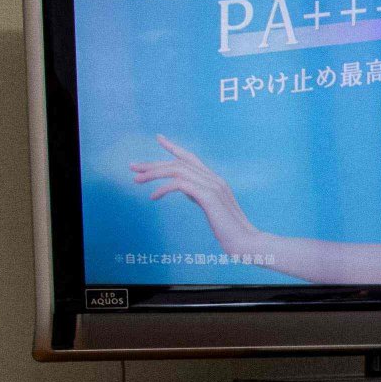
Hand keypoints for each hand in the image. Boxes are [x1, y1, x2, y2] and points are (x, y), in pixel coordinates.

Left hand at [128, 133, 250, 253]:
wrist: (247, 243)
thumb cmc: (231, 232)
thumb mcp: (213, 209)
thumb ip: (201, 196)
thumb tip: (187, 189)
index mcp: (215, 180)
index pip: (191, 157)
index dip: (174, 147)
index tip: (159, 138)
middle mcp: (214, 179)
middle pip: (178, 163)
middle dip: (153, 164)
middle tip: (133, 168)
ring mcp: (213, 186)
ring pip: (177, 170)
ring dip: (153, 174)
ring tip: (137, 181)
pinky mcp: (209, 196)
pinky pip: (180, 184)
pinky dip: (163, 188)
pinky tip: (153, 196)